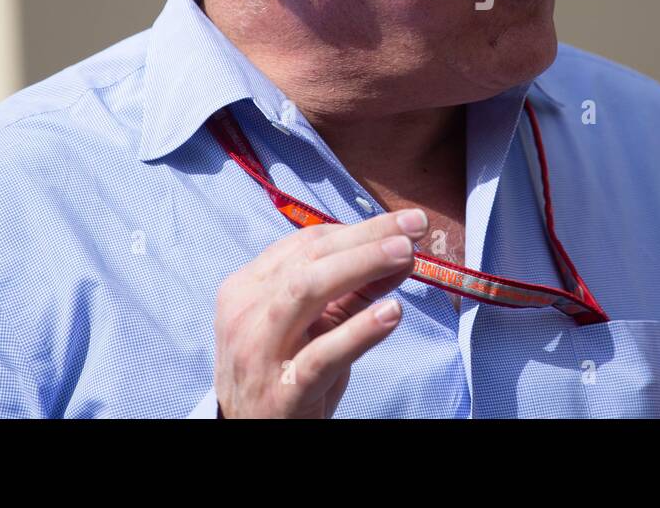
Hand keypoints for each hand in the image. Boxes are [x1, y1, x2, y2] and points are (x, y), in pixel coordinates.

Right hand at [213, 207, 426, 416]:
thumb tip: (401, 253)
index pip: (306, 244)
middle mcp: (247, 313)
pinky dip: (358, 332)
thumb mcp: (312, 325)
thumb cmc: (282, 371)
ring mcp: (261, 351)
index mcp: (248, 288)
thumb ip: (353, 290)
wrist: (250, 434)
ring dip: (361, 266)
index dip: (357, 229)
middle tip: (412, 229)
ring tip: (404, 256)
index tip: (400, 226)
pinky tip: (391, 313)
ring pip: (307, 291)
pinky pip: (320, 356)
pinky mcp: (282, 392)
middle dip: (366, 238)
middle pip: (310, 259)